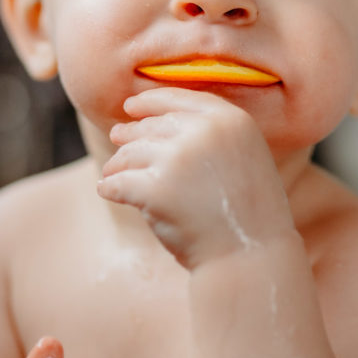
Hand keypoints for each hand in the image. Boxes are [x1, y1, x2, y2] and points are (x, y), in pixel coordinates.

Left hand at [97, 88, 294, 269]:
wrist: (251, 258)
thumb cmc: (247, 214)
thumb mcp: (243, 157)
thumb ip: (210, 134)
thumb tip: (147, 119)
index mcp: (230, 120)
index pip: (178, 99)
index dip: (150, 101)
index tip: (130, 106)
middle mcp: (203, 131)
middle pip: (151, 126)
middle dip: (130, 134)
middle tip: (116, 137)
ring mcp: (178, 158)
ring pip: (130, 153)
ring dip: (117, 163)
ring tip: (111, 172)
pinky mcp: (155, 188)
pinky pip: (117, 182)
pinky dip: (108, 187)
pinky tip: (105, 190)